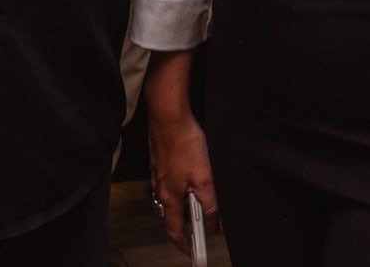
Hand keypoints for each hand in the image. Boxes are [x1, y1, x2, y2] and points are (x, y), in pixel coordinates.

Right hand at [146, 105, 217, 251]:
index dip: (183, 243)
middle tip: (202, 218)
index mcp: (170, 196)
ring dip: (184, 200)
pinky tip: (191, 171)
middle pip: (172, 213)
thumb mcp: (205, 177)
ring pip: (171, 196)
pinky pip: (169, 180)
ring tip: (200, 191)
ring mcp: (157, 173)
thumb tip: (212, 224)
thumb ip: (209, 203)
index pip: (174, 229)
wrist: (168, 116)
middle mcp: (160, 187)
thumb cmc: (184, 143)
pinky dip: (180, 184)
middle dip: (186, 219)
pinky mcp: (159, 160)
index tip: (191, 252)